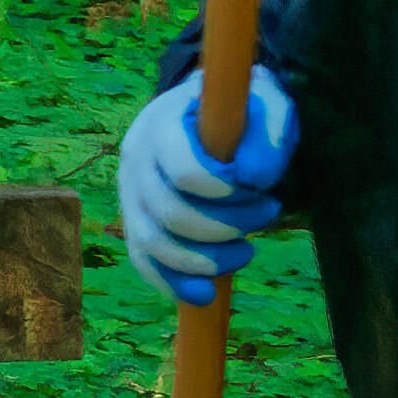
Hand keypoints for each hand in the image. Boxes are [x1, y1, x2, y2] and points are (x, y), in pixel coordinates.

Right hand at [119, 68, 300, 305]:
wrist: (207, 114)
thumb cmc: (241, 111)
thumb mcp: (266, 105)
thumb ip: (267, 135)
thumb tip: (254, 179)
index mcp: (160, 126)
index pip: (185, 173)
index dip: (227, 192)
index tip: (261, 187)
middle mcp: (134, 163)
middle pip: (171, 215)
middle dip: (227, 226)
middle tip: (268, 210)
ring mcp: (129, 196)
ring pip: (154, 245)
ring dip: (207, 260)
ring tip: (246, 250)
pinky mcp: (135, 224)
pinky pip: (144, 263)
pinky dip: (174, 282)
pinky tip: (206, 291)